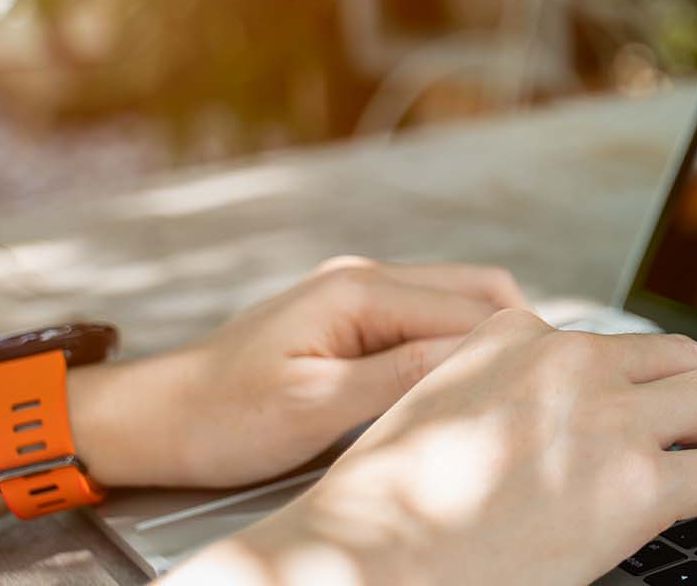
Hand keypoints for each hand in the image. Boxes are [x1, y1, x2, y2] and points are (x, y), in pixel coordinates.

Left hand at [69, 257, 527, 488]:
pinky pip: (427, 319)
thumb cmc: (226, 417)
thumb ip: (400, 375)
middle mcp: (365, 278)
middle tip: (531, 387)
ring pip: (456, 302)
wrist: (159, 418)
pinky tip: (457, 383)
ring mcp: (360, 293)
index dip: (510, 342)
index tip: (536, 385)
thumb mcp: (315, 406)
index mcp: (359, 291)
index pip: (468, 306)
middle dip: (511, 332)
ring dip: (483, 339)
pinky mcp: (354, 317)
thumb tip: (478, 353)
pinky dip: (453, 345)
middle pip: (475, 289)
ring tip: (499, 388)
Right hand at [164, 310, 696, 585]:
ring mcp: (610, 419)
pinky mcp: (639, 484)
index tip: (650, 414)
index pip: (611, 343)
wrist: (365, 560)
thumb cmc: (385, 511)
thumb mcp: (431, 408)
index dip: (641, 384)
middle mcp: (570, 361)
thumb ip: (492, 391)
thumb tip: (531, 422)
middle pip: (682, 355)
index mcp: (515, 336)